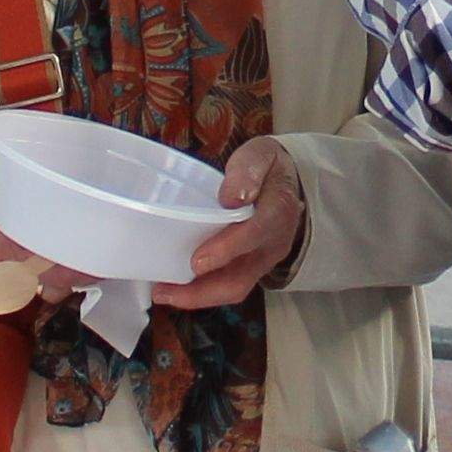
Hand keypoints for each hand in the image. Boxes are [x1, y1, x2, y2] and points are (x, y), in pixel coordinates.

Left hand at [154, 136, 305, 309]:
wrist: (288, 182)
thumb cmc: (267, 167)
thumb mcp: (260, 155)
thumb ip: (247, 171)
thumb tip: (232, 198)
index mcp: (278, 210)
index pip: (254, 234)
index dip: (226, 250)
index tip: (196, 260)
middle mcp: (274, 243)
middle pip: (241, 277)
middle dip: (203, 290)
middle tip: (165, 290)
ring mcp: (264, 260)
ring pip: (234, 288)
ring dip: (198, 296)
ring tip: (163, 293)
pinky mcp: (253, 267)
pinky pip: (230, 285)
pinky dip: (203, 291)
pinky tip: (176, 287)